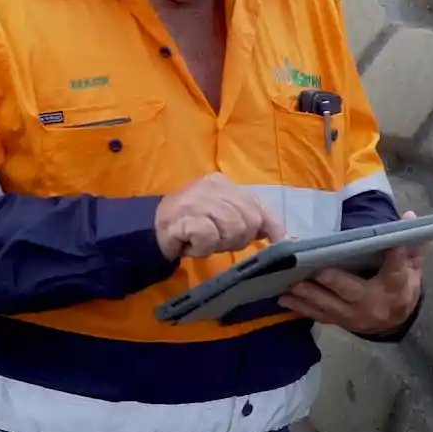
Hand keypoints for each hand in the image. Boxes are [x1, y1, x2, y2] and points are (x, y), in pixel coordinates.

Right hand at [155, 172, 287, 260]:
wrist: (150, 229)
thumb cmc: (190, 225)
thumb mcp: (222, 217)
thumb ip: (246, 219)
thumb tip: (281, 235)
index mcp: (223, 184)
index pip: (257, 204)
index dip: (271, 225)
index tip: (282, 241)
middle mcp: (213, 187)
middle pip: (249, 220)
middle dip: (238, 238)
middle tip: (217, 240)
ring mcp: (199, 200)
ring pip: (233, 229)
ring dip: (220, 244)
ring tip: (204, 241)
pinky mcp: (187, 216)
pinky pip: (210, 238)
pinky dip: (203, 247)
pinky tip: (192, 243)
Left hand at [279, 211, 425, 335]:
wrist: (393, 323)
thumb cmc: (401, 289)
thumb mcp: (412, 269)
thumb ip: (410, 245)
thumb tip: (409, 216)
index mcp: (396, 288)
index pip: (397, 271)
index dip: (396, 257)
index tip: (392, 243)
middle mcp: (373, 304)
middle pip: (353, 291)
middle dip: (334, 281)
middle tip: (316, 269)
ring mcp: (353, 316)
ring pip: (330, 305)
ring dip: (309, 294)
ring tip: (291, 283)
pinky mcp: (339, 321)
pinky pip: (318, 315)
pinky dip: (300, 307)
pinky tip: (283, 298)